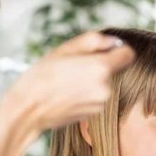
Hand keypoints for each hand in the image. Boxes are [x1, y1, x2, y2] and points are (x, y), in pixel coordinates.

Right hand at [8, 32, 134, 132]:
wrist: (28, 109)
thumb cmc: (42, 77)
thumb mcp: (65, 49)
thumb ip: (94, 41)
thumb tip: (112, 42)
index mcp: (100, 68)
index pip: (127, 54)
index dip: (117, 50)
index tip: (105, 51)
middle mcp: (104, 87)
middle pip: (112, 70)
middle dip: (97, 67)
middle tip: (73, 67)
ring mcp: (99, 103)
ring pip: (102, 85)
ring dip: (90, 82)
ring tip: (66, 82)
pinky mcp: (93, 115)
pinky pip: (95, 98)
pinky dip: (85, 95)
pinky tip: (66, 94)